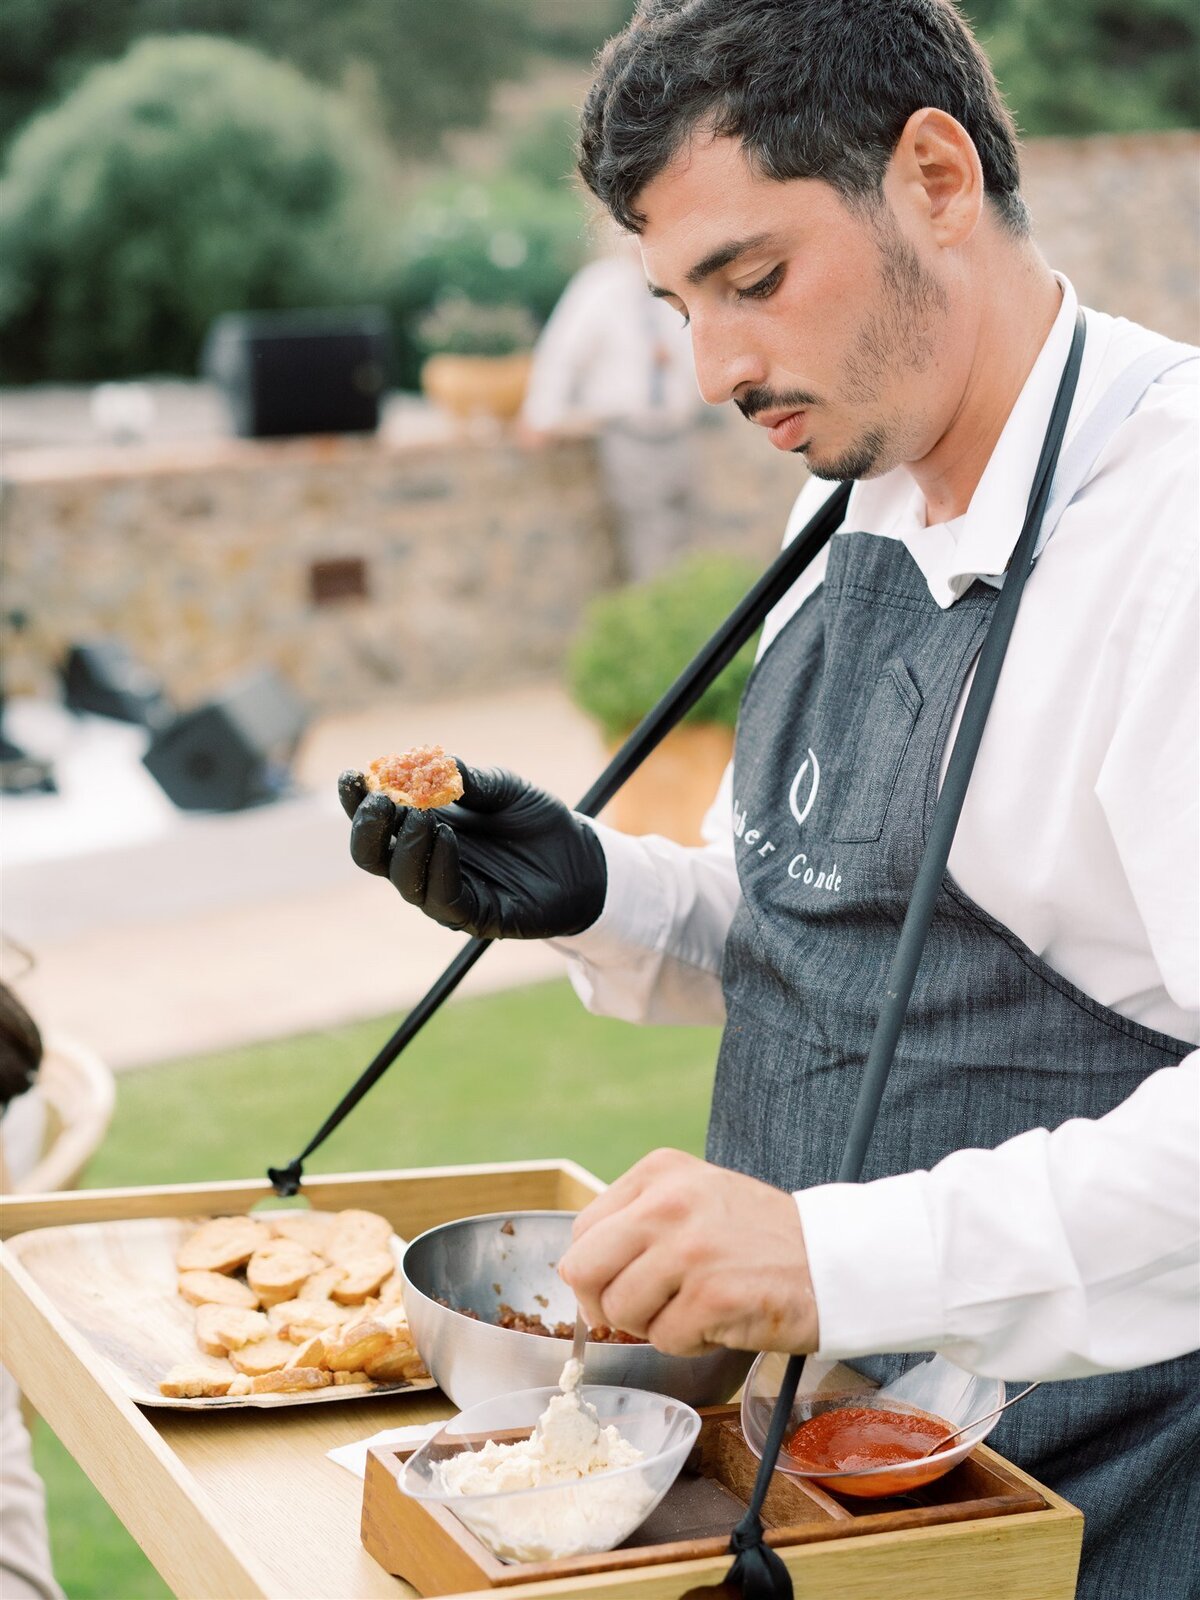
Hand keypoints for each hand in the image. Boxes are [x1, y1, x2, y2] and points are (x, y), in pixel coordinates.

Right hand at [337, 760, 606, 939]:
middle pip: (372, 855)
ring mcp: (446, 890)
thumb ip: (468, 780)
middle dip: (368, 827)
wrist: (582, 857)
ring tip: (420, 814)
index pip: (376, 818)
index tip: (351, 776)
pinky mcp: (474, 916)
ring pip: (402, 880)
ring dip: (404, 845)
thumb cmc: (535, 820)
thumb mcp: (503, 788)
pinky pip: (443, 897)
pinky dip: (438, 865)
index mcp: (422, 827)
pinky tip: (446, 837)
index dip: (357, 799)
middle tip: (380, 799)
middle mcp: (425, 861)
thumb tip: (428, 764)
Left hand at [558, 1149, 819, 1355]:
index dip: (595, 1271)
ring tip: (695, 1307)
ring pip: (619, 1311)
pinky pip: (664, 1340)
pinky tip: (719, 1320)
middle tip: (642, 1310)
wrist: (834, 1257)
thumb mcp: (693, 1199)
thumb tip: (579, 1277)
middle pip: (583, 1270)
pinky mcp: (711, 1297)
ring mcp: (688, 1250)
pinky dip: (688, 1343)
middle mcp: (666, 1203)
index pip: (583, 1231)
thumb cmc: (758, 1236)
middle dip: (604, 1302)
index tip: (622, 1284)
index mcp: (658, 1172)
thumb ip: (637, 1223)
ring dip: (653, 1325)